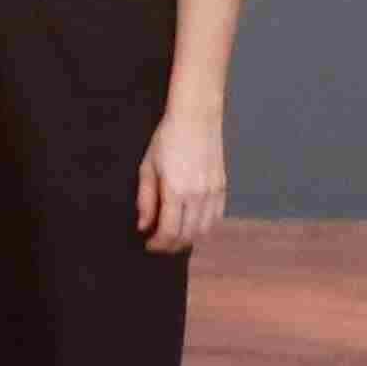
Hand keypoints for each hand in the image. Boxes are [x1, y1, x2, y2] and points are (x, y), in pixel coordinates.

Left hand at [136, 106, 228, 253]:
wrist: (196, 119)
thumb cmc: (167, 139)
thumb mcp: (147, 167)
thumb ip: (145, 199)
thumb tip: (144, 225)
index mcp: (176, 191)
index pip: (169, 231)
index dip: (159, 243)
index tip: (149, 245)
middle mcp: (198, 195)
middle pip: (188, 235)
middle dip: (172, 245)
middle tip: (159, 246)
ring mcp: (213, 192)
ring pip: (204, 229)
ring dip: (189, 239)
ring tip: (174, 239)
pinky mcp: (222, 187)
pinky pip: (216, 217)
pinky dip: (204, 227)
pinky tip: (192, 226)